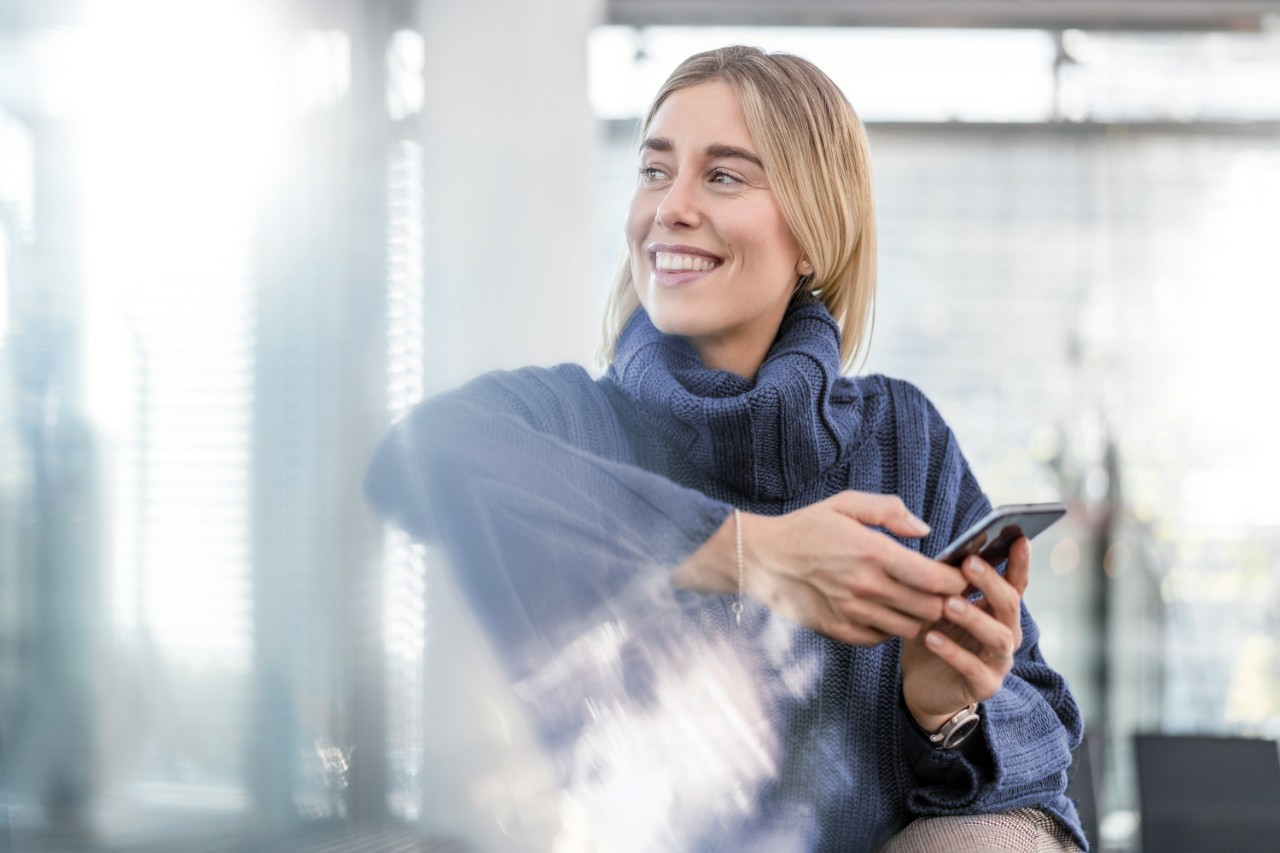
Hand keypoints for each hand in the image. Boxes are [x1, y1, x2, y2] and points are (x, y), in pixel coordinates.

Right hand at [676, 492, 966, 645]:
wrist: (761, 559)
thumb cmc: (805, 528)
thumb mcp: (845, 504)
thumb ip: (889, 510)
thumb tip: (925, 530)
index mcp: (872, 552)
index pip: (933, 578)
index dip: (955, 580)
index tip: (960, 574)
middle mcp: (865, 587)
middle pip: (929, 609)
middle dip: (945, 602)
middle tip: (947, 592)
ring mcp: (852, 612)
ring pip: (909, 628)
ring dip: (920, 618)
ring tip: (919, 603)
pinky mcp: (839, 630)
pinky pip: (880, 639)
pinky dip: (890, 628)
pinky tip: (887, 611)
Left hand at [899, 536, 1031, 732]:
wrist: (921, 686)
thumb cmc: (934, 637)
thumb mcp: (938, 606)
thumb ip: (948, 585)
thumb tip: (952, 552)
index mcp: (998, 612)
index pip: (1015, 583)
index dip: (1019, 562)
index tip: (1018, 538)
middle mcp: (1006, 635)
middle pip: (1009, 606)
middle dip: (992, 583)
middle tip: (970, 564)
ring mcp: (998, 662)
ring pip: (998, 637)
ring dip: (974, 617)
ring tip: (949, 604)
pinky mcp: (983, 686)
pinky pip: (972, 669)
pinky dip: (952, 652)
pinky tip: (932, 638)